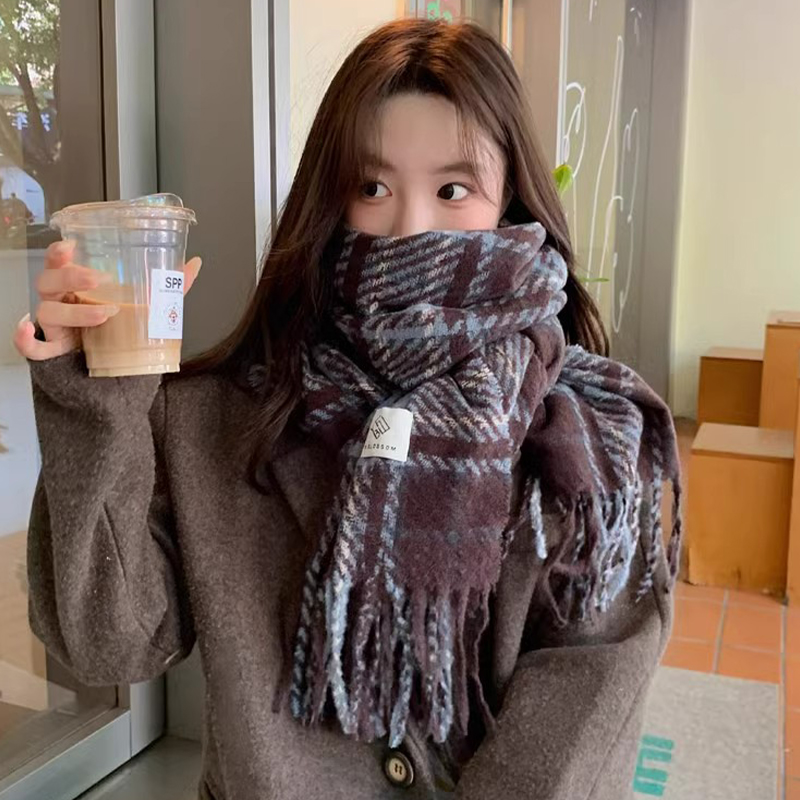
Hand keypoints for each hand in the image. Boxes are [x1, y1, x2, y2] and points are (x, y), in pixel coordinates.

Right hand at [13, 240, 201, 360]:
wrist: (115, 383)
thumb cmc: (122, 337)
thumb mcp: (146, 311)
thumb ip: (167, 289)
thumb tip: (194, 264)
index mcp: (77, 289)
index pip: (60, 262)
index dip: (60, 252)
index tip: (72, 245)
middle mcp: (61, 304)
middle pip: (49, 281)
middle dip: (70, 276)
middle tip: (97, 279)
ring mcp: (54, 329)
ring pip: (48, 311)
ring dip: (74, 312)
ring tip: (104, 315)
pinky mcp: (53, 354)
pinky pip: (31, 346)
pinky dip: (24, 338)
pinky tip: (28, 331)